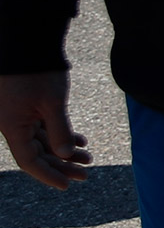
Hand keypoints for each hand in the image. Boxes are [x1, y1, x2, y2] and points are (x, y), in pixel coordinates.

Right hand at [0, 71, 90, 188]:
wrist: (29, 42)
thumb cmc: (39, 71)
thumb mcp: (53, 102)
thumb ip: (59, 131)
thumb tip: (65, 155)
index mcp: (12, 128)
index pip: (29, 161)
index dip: (48, 175)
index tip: (67, 186)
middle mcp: (12, 124)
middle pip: (37, 153)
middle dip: (61, 165)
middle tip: (86, 175)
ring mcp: (19, 115)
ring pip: (42, 141)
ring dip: (64, 150)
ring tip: (89, 158)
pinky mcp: (27, 106)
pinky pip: (42, 128)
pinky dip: (61, 135)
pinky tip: (80, 141)